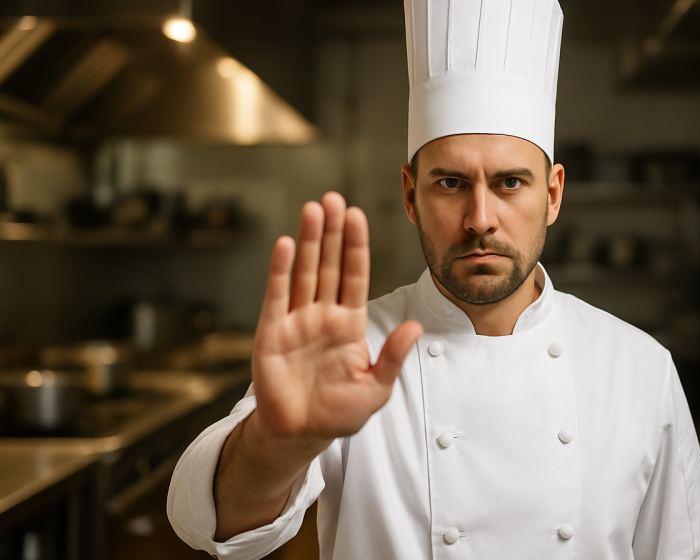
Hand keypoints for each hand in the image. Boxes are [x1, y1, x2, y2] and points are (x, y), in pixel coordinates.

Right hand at [251, 193, 422, 444]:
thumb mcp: (375, 387)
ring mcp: (296, 320)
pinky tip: (287, 244)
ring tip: (314, 209)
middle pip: (329, 265)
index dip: (356, 246)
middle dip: (332, 232)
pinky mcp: (272, 332)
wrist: (300, 434)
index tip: (358, 216)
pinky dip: (281, 270)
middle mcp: (323, 315)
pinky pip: (277, 295)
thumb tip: (416, 327)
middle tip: (334, 198)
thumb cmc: (339, 413)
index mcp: (349, 323)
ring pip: (305, 272)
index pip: (354, 275)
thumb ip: (393, 356)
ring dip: (309, 241)